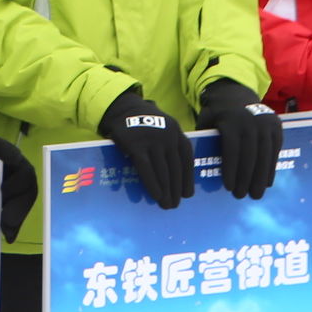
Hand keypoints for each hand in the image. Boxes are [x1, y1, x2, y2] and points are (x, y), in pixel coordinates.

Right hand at [97, 92, 194, 208]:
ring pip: (162, 170)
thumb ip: (171, 145)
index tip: (188, 195)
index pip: (187, 160)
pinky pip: (146, 168)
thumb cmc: (144, 122)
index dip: (188, 179)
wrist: (123, 107)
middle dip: (176, 189)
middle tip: (175, 204)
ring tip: (166, 204)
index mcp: (177, 133)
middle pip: (175, 168)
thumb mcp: (164, 127)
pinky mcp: (136, 145)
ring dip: (166, 190)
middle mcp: (168, 137)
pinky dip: (152, 184)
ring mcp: (152, 141)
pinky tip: (155, 195)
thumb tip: (175, 174)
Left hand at [198, 78, 282, 198]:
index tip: (228, 187)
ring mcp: (265, 124)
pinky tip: (266, 182)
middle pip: (250, 155)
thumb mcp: (206, 121)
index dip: (231, 170)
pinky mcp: (277, 127)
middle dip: (246, 178)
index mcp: (230, 122)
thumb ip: (203, 139)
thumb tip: (194, 165)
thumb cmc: (216, 113)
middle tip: (241, 196)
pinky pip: (274, 151)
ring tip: (255, 195)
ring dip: (260, 177)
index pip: (232, 150)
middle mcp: (250, 122)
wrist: (236, 93)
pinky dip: (271, 168)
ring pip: (265, 155)